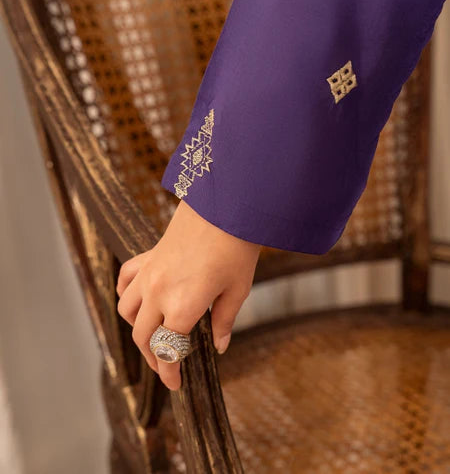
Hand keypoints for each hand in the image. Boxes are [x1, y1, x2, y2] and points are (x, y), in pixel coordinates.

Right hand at [116, 199, 260, 390]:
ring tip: (154, 335)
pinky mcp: (147, 256)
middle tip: (168, 366)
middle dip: (153, 358)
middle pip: (142, 337)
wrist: (224, 204)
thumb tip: (219, 347)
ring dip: (137, 329)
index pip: (167, 350)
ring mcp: (149, 273)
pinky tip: (139, 300)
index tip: (175, 384)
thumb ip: (223, 321)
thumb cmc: (236, 247)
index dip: (169, 372)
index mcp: (182, 306)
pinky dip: (127, 294)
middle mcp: (158, 292)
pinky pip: (126, 280)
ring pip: (126, 311)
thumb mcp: (237, 289)